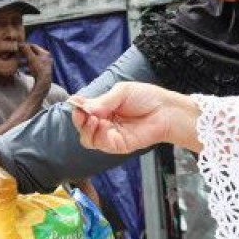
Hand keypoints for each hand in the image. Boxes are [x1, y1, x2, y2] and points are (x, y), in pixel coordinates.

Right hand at [21, 43, 52, 83]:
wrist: (43, 82)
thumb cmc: (38, 69)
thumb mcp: (31, 58)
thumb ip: (26, 50)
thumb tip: (21, 43)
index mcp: (45, 53)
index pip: (34, 46)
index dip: (26, 46)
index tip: (19, 47)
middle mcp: (47, 58)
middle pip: (34, 54)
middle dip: (26, 54)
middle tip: (18, 54)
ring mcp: (46, 66)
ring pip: (34, 61)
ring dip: (27, 61)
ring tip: (20, 63)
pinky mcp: (43, 72)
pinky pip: (35, 68)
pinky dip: (29, 68)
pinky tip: (24, 71)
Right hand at [70, 82, 200, 154]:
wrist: (165, 111)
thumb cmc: (146, 98)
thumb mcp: (121, 92)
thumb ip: (102, 101)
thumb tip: (84, 108)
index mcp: (103, 108)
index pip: (83, 111)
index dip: (76, 108)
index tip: (74, 103)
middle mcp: (105, 122)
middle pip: (82, 127)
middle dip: (78, 120)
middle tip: (82, 113)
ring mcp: (111, 135)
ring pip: (88, 139)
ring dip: (86, 130)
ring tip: (94, 119)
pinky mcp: (119, 145)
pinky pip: (101, 145)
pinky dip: (98, 136)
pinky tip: (103, 125)